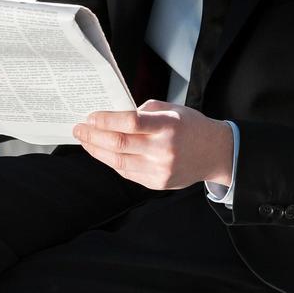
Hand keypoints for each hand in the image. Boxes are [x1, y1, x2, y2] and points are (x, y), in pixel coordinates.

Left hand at [72, 99, 233, 190]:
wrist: (215, 153)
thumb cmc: (191, 127)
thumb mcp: (172, 109)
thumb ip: (143, 112)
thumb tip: (113, 117)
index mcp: (168, 125)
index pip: (130, 122)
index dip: (106, 120)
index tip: (90, 116)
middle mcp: (164, 149)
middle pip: (119, 143)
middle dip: (93, 135)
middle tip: (79, 129)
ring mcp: (160, 169)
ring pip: (118, 161)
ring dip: (96, 150)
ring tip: (85, 141)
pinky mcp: (157, 183)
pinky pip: (126, 172)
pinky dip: (111, 161)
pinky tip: (101, 152)